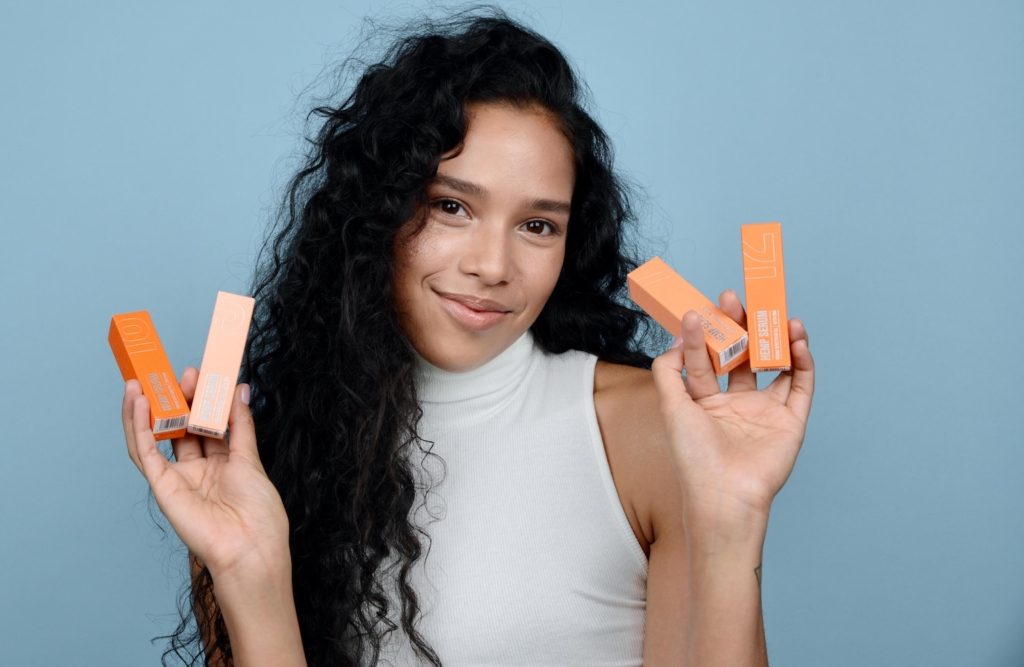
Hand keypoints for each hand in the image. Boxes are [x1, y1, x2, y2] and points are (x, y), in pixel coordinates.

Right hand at [121, 368, 289, 581]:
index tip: (205, 374)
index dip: (203, 400)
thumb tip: (239, 388)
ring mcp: (179, 479)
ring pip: (157, 437)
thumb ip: (240, 423)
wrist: (251, 548)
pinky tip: (138, 404)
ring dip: (150, 409)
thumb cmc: (259, 513)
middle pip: (182, 428)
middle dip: (180, 399)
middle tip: (183, 373)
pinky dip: (138, 428)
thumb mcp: (251, 458)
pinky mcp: (163, 488)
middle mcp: (198, 470)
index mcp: (223, 464)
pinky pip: (145, 454)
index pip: (206, 424)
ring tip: (147, 381)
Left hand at [651, 290, 814, 527]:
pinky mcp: (791, 422)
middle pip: (743, 357)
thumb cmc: (694, 456)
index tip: (704, 308)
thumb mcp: (671, 408)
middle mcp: (737, 405)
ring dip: (778, 340)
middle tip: (738, 301)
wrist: (724, 495)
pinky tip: (796, 341)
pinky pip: (801, 386)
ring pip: (776, 366)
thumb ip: (667, 372)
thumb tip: (675, 340)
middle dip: (742, 328)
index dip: (705, 334)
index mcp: (706, 403)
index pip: (707, 360)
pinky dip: (802, 362)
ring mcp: (765, 412)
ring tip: (777, 316)